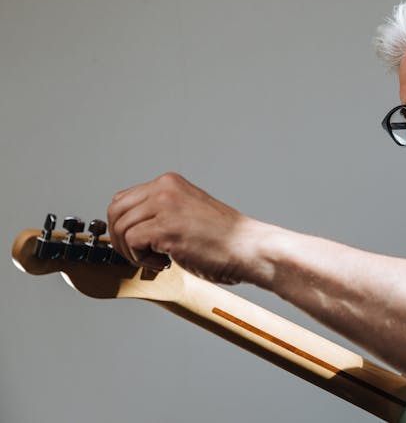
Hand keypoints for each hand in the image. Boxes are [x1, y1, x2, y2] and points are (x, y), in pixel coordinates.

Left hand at [107, 172, 254, 283]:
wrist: (250, 248)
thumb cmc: (225, 239)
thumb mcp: (187, 213)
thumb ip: (161, 214)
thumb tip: (129, 231)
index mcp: (170, 183)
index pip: (124, 199)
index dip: (124, 225)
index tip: (137, 244)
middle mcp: (165, 188)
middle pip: (115, 211)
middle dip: (120, 238)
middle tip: (139, 255)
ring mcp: (165, 206)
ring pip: (121, 228)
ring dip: (133, 251)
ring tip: (157, 260)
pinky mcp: (166, 227)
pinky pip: (132, 242)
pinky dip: (141, 259)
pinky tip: (163, 262)